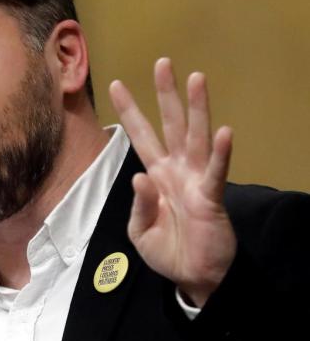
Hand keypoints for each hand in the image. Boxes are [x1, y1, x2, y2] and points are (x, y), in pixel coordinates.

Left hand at [109, 58, 235, 306]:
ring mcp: (195, 180)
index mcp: (156, 175)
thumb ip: (138, 204)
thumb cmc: (168, 250)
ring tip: (196, 78)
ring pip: (195, 137)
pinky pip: (215, 172)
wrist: (194, 277)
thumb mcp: (140, 231)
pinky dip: (220, 153)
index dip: (129, 111)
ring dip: (196, 108)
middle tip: (163, 63)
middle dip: (165, 95)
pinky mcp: (210, 197)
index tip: (116, 84)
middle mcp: (176, 170)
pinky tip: (224, 131)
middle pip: (170, 124)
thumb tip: (141, 177)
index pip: (141, 136)